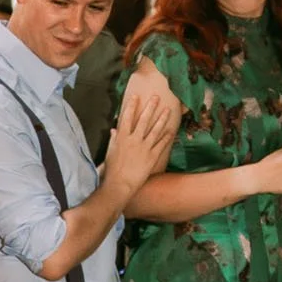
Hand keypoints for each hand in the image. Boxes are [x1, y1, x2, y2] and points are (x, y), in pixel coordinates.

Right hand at [103, 72, 180, 199]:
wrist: (119, 184)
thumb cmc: (112, 170)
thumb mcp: (110, 152)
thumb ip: (113, 139)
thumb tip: (114, 130)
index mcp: (122, 137)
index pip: (127, 117)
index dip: (132, 106)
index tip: (136, 96)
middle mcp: (134, 139)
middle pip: (144, 119)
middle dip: (150, 107)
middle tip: (156, 97)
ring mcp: (144, 147)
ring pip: (155, 129)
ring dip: (162, 119)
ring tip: (168, 110)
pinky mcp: (151, 157)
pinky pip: (161, 144)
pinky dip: (166, 137)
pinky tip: (171, 131)